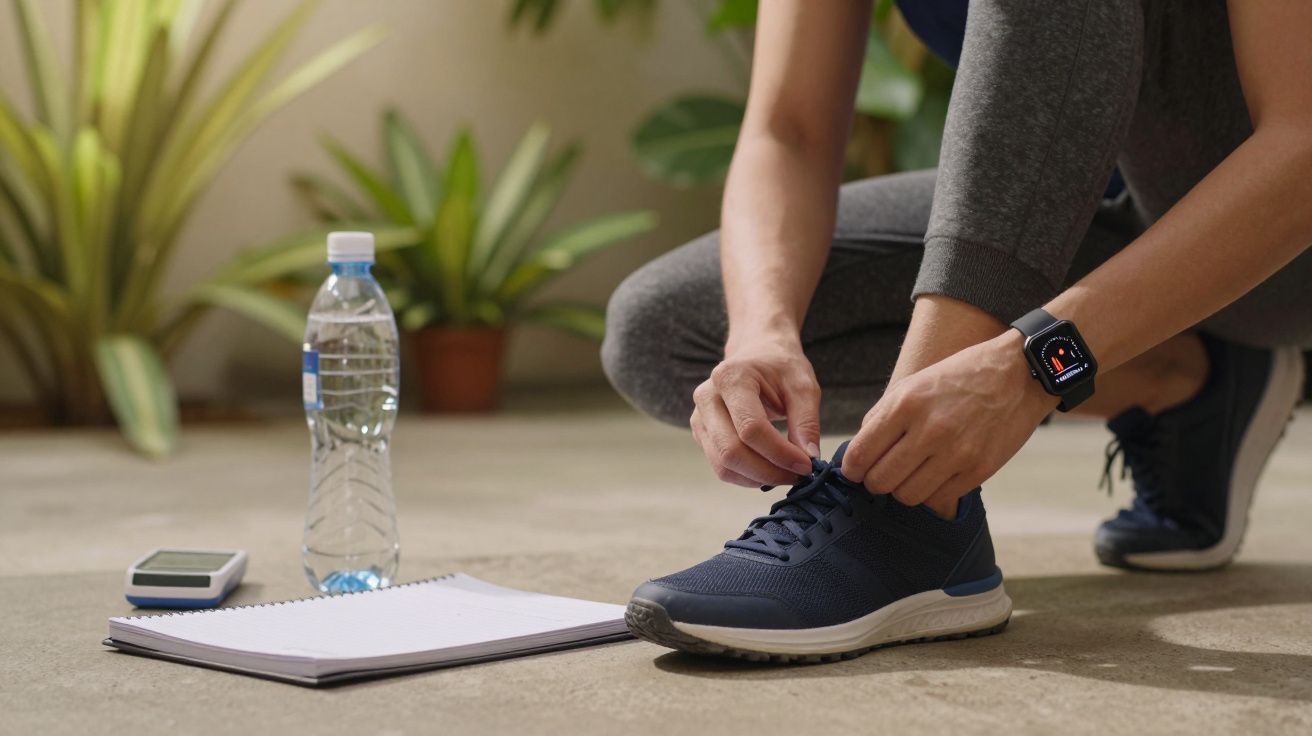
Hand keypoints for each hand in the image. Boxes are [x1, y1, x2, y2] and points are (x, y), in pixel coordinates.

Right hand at [690, 332, 820, 486]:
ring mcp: (699, 417)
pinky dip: (747, 476)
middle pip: (731, 451)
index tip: (806, 465)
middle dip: (768, 472)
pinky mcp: (701, 433)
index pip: (750, 429)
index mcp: (731, 378)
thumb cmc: (780, 367)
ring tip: (785, 474)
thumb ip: (807, 421)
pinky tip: (769, 469)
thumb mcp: (803, 386)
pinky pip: (721, 466)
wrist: (758, 353)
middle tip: (797, 476)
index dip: (779, 453)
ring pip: (723, 465)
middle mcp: (707, 397)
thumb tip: (809, 458)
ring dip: (757, 479)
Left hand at [841, 331, 1056, 509]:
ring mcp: (956, 453)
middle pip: (880, 481)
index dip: (851, 469)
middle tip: (882, 473)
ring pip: (906, 496)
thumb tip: (858, 453)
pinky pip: (938, 498)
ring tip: (910, 473)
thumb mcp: (913, 384)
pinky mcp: (978, 470)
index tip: (855, 470)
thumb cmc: (959, 377)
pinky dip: (931, 491)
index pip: (860, 455)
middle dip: (874, 481)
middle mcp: (929, 430)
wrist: (1018, 374)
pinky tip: (935, 474)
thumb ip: (881, 417)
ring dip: (902, 489)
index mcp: (906, 404)